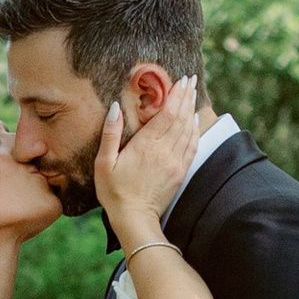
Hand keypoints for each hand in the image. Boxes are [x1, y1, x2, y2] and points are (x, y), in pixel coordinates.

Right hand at [91, 80, 203, 244]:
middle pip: (180, 117)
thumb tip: (116, 107)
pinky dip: (194, 129)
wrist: (135, 219)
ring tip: (193, 93)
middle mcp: (165, 151)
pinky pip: (192, 145)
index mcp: (146, 145)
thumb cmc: (114, 192)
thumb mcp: (104, 163)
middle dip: (187, 96)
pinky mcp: (180, 172)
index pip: (167, 113)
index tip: (182, 80)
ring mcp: (175, 162)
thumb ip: (110, 134)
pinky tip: (194, 120)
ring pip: (188, 129)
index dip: (176, 95)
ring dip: (191, 109)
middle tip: (192, 80)